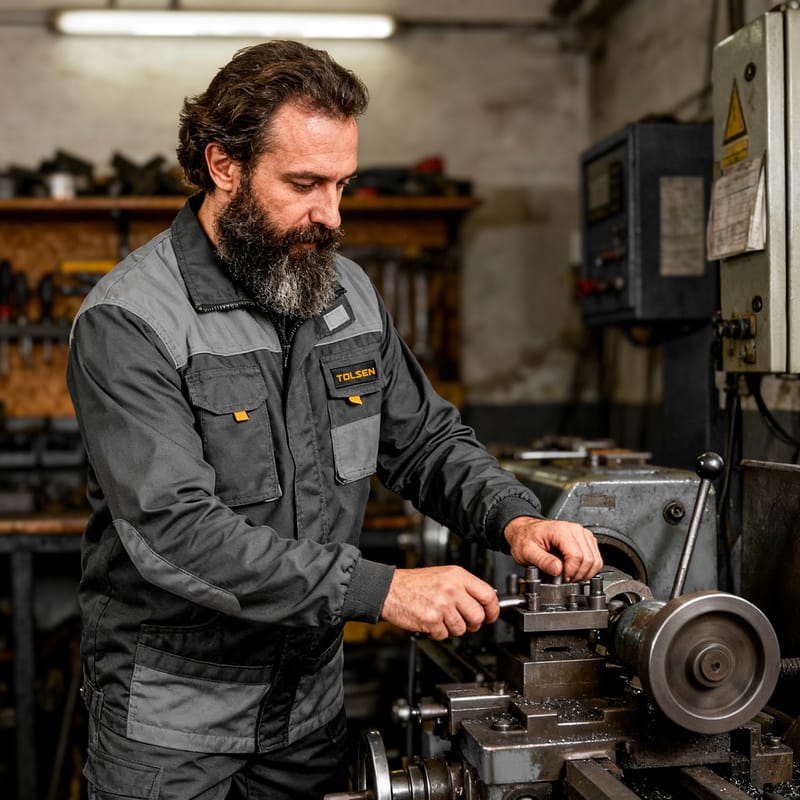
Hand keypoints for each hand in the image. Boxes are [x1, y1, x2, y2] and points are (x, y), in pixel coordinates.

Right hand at [379, 566, 499, 639]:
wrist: (390, 590)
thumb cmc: (415, 583)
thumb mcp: (444, 575)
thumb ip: (464, 586)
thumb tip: (484, 600)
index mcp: (457, 576)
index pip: (488, 595)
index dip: (492, 609)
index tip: (490, 615)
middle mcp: (452, 589)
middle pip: (478, 616)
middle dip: (472, 624)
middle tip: (465, 622)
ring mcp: (442, 605)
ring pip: (462, 628)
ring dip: (452, 629)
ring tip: (442, 619)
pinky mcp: (431, 620)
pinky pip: (444, 635)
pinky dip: (438, 633)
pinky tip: (431, 623)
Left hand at [504, 517, 601, 581]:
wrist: (525, 531)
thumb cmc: (526, 538)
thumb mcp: (527, 551)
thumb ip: (542, 561)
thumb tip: (557, 570)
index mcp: (561, 530)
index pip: (576, 556)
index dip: (571, 572)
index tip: (562, 579)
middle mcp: (575, 530)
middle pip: (589, 559)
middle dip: (578, 574)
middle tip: (566, 579)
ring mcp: (582, 534)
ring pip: (596, 560)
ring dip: (585, 573)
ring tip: (570, 576)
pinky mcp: (586, 539)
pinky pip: (596, 558)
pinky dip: (588, 568)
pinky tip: (576, 570)